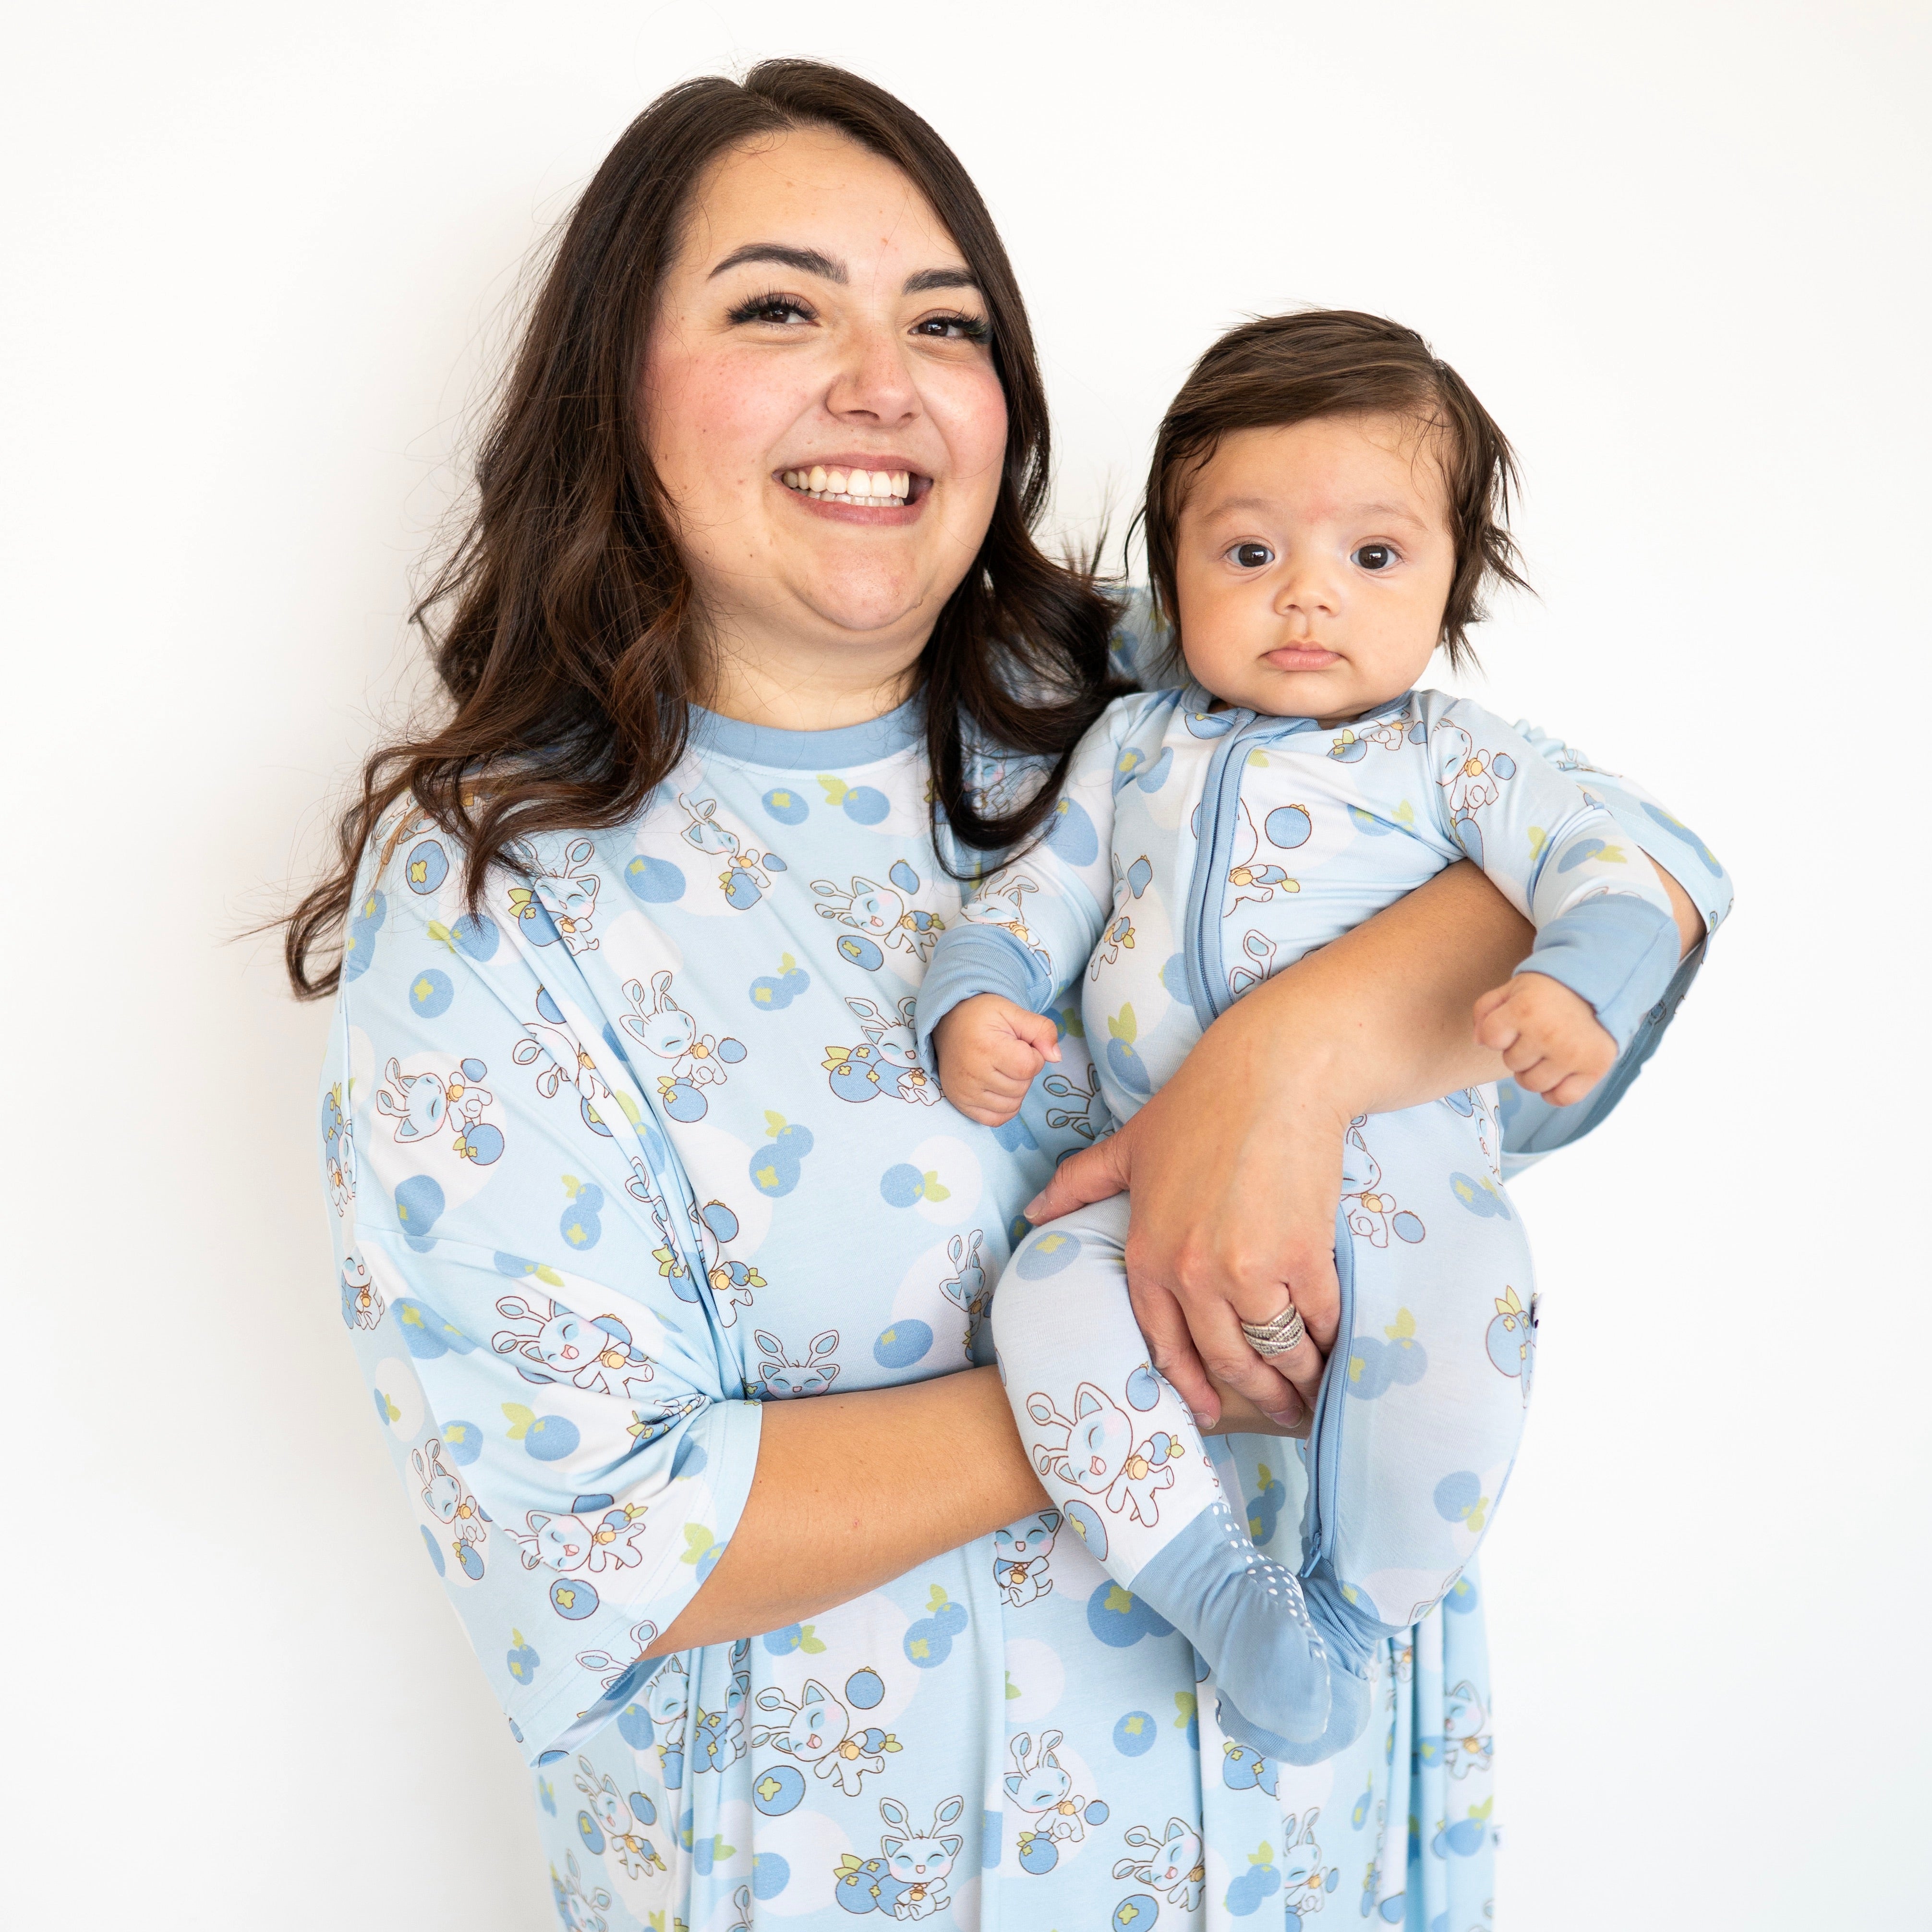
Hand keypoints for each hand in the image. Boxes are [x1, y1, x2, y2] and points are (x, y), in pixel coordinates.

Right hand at [934, 994, 1060, 1125]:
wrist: (947, 1021)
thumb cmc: (982, 1016)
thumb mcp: (1014, 1012)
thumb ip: (1041, 1030)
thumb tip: (1056, 1057)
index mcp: (987, 1048)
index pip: (1029, 1067)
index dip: (1034, 1055)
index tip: (1020, 1044)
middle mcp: (973, 1073)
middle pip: (1021, 1087)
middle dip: (1024, 1072)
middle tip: (1007, 1054)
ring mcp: (965, 1091)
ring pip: (1012, 1104)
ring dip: (1015, 1089)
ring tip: (1001, 1069)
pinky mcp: (960, 1102)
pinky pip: (994, 1119)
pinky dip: (1004, 1107)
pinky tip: (999, 1088)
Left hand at [1022, 1032, 1341, 1433]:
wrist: (1273, 1072)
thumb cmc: (1200, 1104)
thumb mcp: (1128, 1145)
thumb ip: (1080, 1185)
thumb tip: (1034, 1215)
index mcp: (1148, 1253)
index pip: (1165, 1343)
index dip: (1190, 1385)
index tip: (1208, 1410)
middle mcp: (1193, 1273)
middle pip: (1225, 1359)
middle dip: (1254, 1395)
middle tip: (1278, 1413)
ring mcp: (1249, 1269)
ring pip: (1274, 1350)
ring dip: (1297, 1381)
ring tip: (1312, 1394)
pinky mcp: (1303, 1256)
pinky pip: (1317, 1321)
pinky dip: (1330, 1344)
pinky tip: (1337, 1354)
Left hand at [1471, 972, 1615, 1105]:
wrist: (1598, 989)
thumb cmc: (1549, 992)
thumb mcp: (1512, 989)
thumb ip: (1485, 1010)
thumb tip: (1478, 1041)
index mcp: (1524, 1010)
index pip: (1490, 1039)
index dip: (1498, 1033)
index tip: (1513, 1023)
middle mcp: (1548, 1034)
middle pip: (1512, 1063)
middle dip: (1519, 1050)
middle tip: (1537, 1034)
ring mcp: (1572, 1054)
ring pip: (1532, 1084)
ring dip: (1535, 1072)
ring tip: (1548, 1052)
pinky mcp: (1594, 1069)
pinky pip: (1561, 1098)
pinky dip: (1556, 1092)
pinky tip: (1559, 1074)